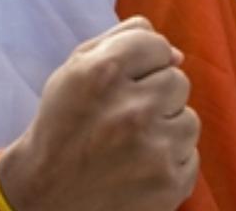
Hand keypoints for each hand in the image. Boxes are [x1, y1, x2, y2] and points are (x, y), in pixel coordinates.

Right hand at [0, 17, 199, 210]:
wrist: (44, 195)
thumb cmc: (64, 125)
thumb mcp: (75, 69)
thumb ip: (124, 40)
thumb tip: (176, 55)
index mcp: (102, 75)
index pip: (157, 45)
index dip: (144, 62)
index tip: (125, 82)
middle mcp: (130, 112)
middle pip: (177, 81)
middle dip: (155, 96)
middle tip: (124, 118)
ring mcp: (153, 151)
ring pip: (189, 120)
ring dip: (165, 130)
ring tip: (131, 144)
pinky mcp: (168, 184)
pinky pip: (190, 155)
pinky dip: (169, 162)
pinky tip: (139, 168)